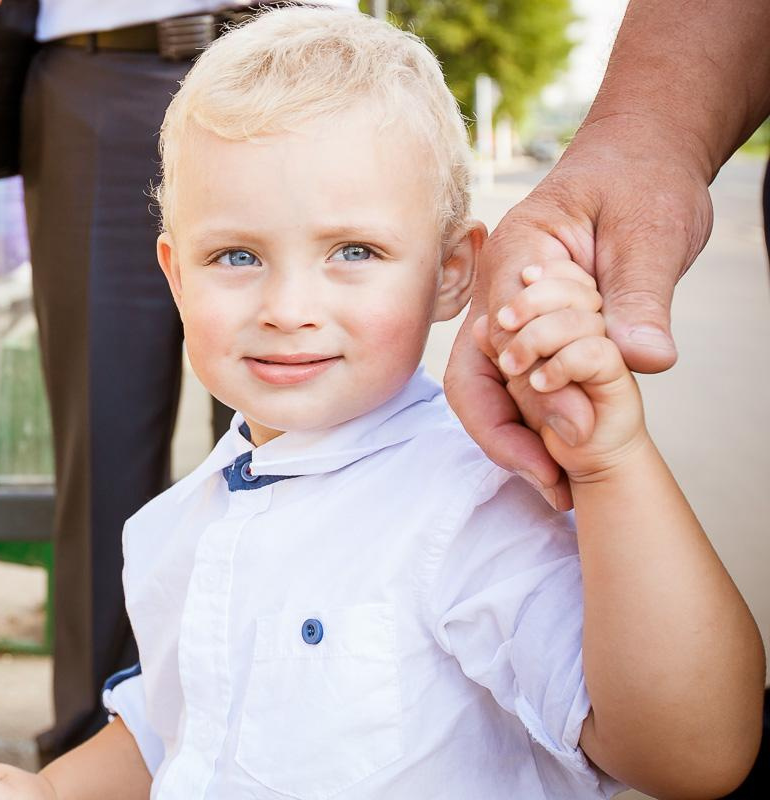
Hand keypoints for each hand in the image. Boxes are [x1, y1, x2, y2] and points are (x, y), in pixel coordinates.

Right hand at [446, 117, 713, 505]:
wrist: (643, 156)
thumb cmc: (643, 181)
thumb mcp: (652, 233)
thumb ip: (641, 297)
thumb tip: (642, 361)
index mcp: (517, 257)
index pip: (507, 338)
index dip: (537, 391)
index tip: (580, 432)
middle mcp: (499, 291)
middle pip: (474, 374)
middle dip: (507, 434)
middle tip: (555, 482)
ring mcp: (508, 313)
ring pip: (488, 387)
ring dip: (516, 437)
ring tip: (558, 484)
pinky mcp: (530, 329)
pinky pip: (516, 382)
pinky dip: (536, 420)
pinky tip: (564, 452)